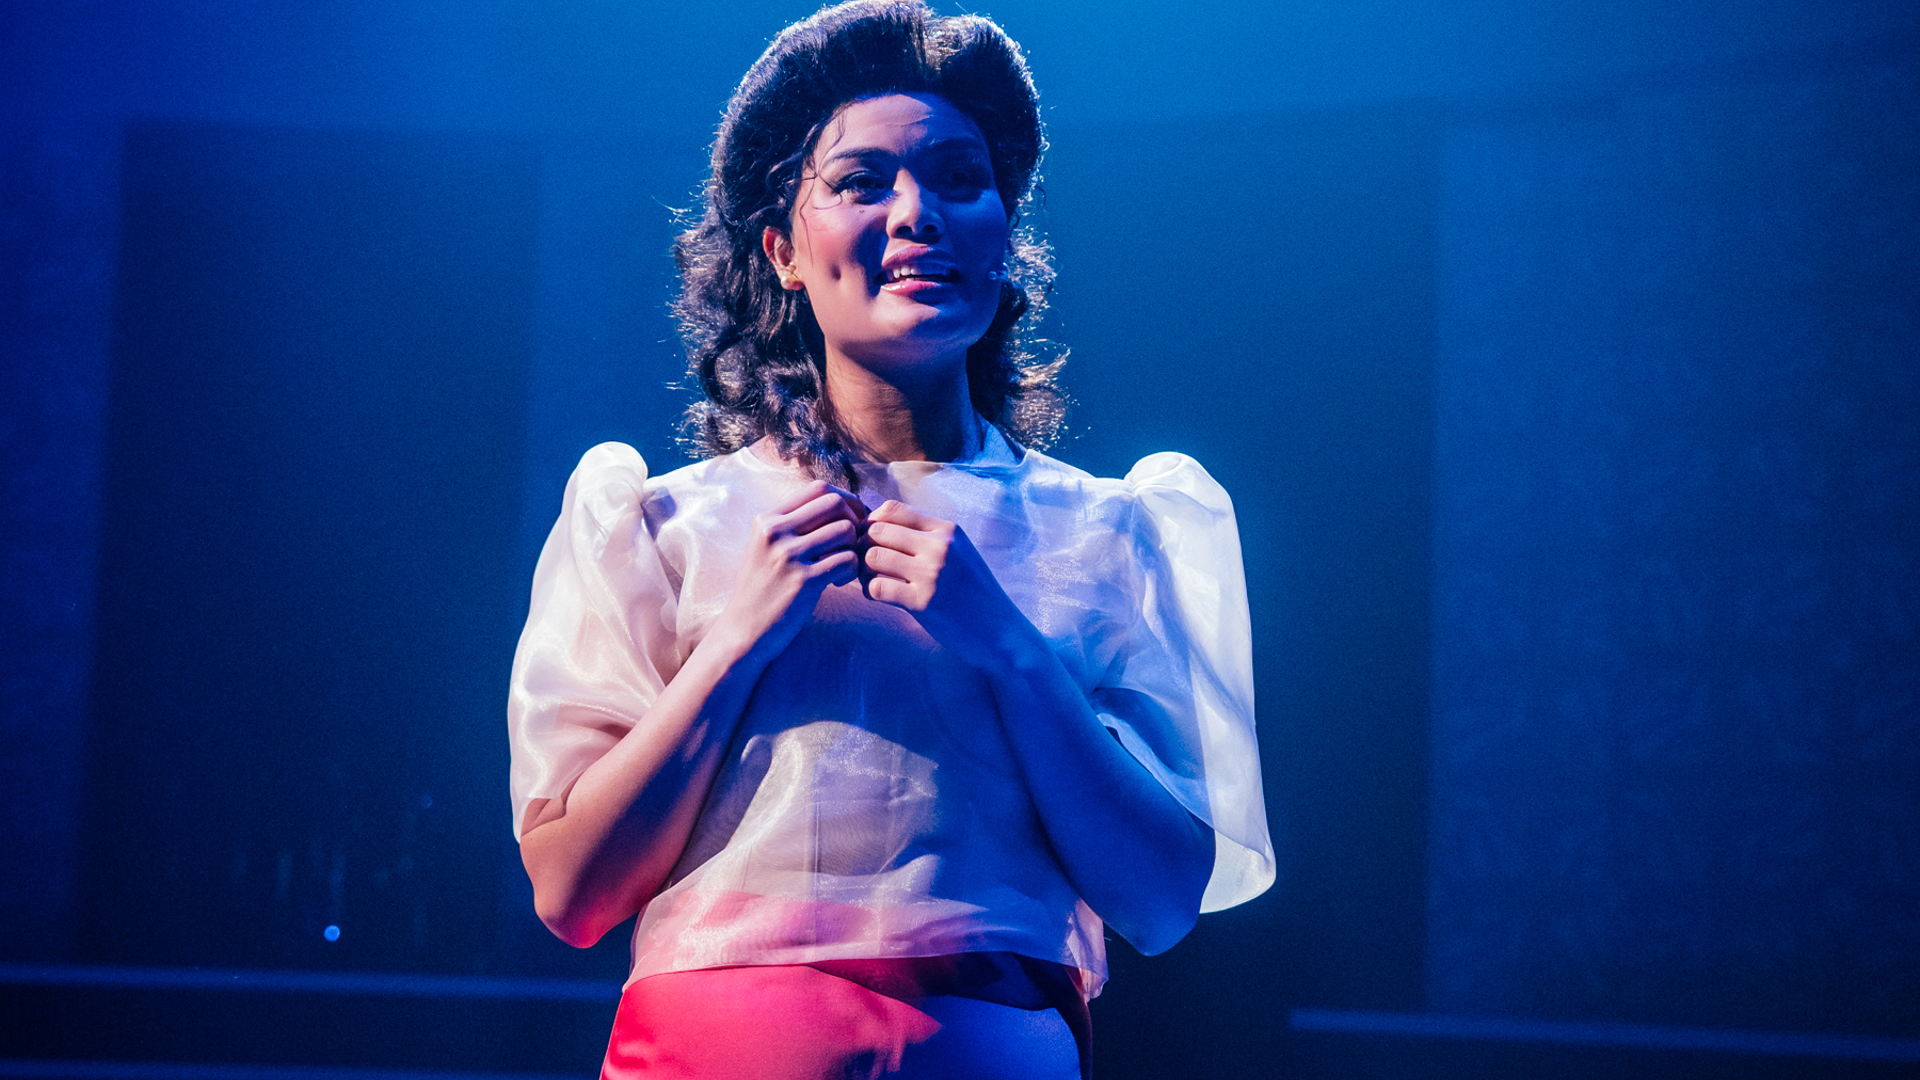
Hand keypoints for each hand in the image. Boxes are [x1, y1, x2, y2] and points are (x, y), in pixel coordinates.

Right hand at [710, 480, 865, 661]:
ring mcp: (788, 555)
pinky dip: (852, 569)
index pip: (817, 488)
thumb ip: (793, 524)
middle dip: (854, 519)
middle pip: (834, 503)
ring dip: (854, 547)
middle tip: (855, 541)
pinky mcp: (803, 580)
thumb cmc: (762, 589)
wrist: (743, 630)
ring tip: (843, 565)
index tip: (852, 517)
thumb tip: (836, 503)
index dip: (844, 499)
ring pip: (845, 530)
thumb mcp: (766, 547)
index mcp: (767, 519)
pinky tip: (840, 581)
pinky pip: (846, 559)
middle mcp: (775, 532)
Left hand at [860, 500, 1028, 668]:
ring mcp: (931, 574)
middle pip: (877, 530)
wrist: (999, 630)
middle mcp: (939, 547)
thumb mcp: (959, 552)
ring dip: (863, 570)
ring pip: (872, 557)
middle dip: (862, 545)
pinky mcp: (922, 602)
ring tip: (870, 579)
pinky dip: (869, 591)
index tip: (873, 539)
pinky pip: (876, 587)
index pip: (892, 508)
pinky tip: (878, 597)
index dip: (872, 521)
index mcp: (947, 530)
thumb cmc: (973, 591)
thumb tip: (880, 523)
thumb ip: (927, 536)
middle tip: (865, 562)